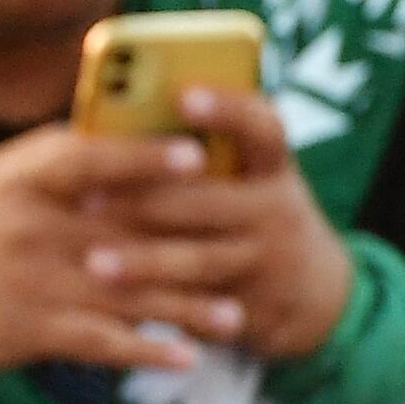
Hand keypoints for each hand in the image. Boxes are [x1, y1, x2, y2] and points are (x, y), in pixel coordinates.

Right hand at [0, 126, 224, 377]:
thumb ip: (55, 157)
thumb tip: (126, 134)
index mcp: (19, 180)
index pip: (89, 158)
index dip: (145, 157)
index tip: (197, 155)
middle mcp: (31, 227)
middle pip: (128, 231)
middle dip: (193, 241)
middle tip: (250, 244)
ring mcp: (37, 281)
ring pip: (131, 292)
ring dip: (188, 308)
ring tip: (235, 316)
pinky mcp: (36, 330)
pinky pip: (105, 344)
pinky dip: (147, 352)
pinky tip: (187, 358)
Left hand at [99, 87, 356, 365]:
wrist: (317, 291)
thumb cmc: (253, 211)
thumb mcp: (250, 178)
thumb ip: (200, 156)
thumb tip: (111, 126)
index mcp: (270, 164)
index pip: (260, 126)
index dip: (225, 109)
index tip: (182, 95)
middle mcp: (275, 208)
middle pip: (209, 198)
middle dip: (146, 198)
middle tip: (87, 197)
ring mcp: (266, 260)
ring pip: (200, 260)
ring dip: (145, 262)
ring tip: (95, 262)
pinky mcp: (253, 307)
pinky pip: (200, 308)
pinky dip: (159, 307)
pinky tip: (117, 308)